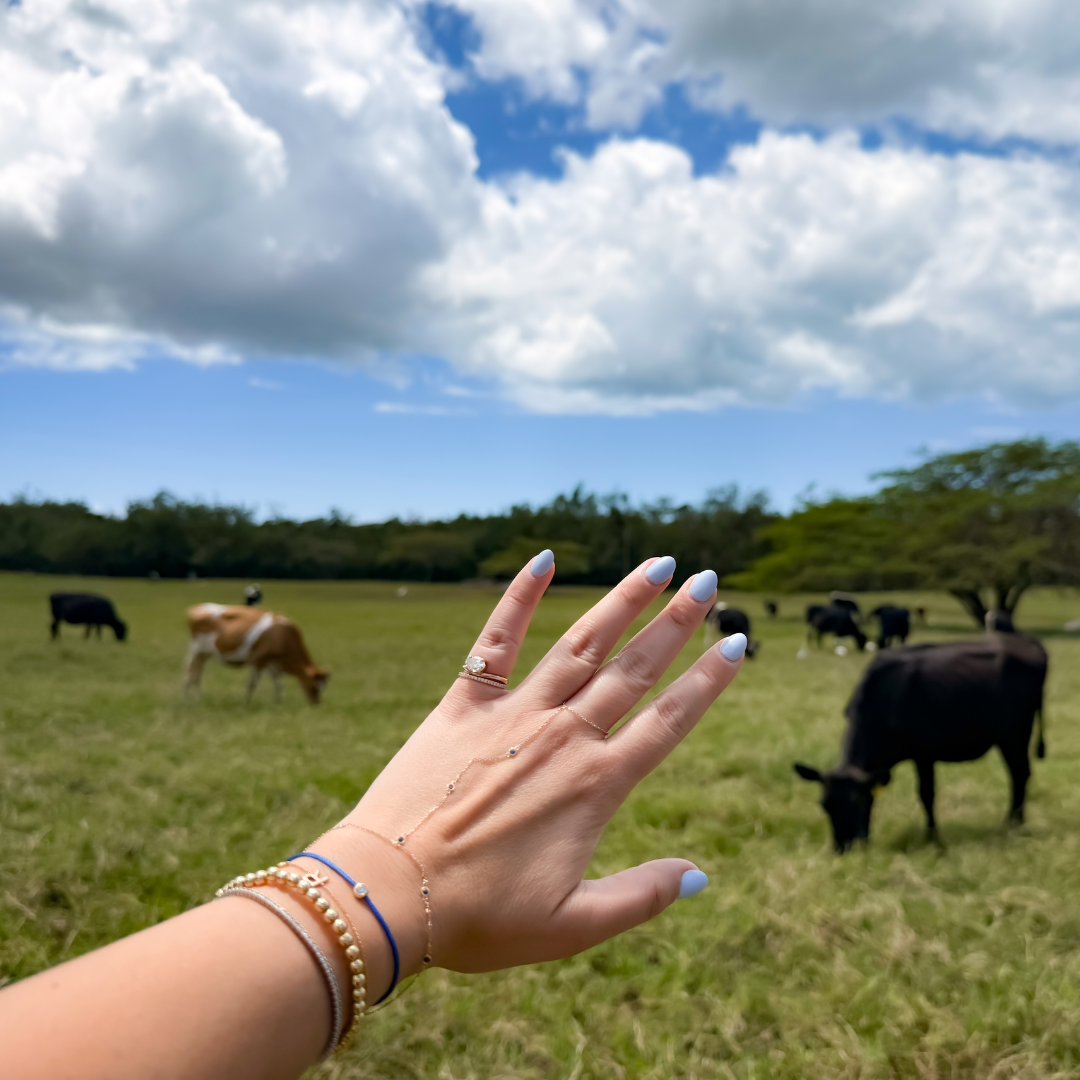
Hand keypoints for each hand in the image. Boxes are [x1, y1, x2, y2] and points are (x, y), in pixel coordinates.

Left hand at [310, 554, 745, 993]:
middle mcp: (563, 736)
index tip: (737, 644)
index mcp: (596, 785)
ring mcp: (513, 714)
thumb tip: (699, 875)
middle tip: (709, 580)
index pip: (669, 721)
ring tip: (656, 565)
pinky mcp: (463, 706)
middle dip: (676, 622)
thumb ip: (640, 896)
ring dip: (621, 601)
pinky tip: (543, 560)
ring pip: (580, 644)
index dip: (709, 681)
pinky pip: (496, 641)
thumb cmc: (481, 918)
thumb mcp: (573, 926)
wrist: (391, 894)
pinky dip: (519, 597)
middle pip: (633, 669)